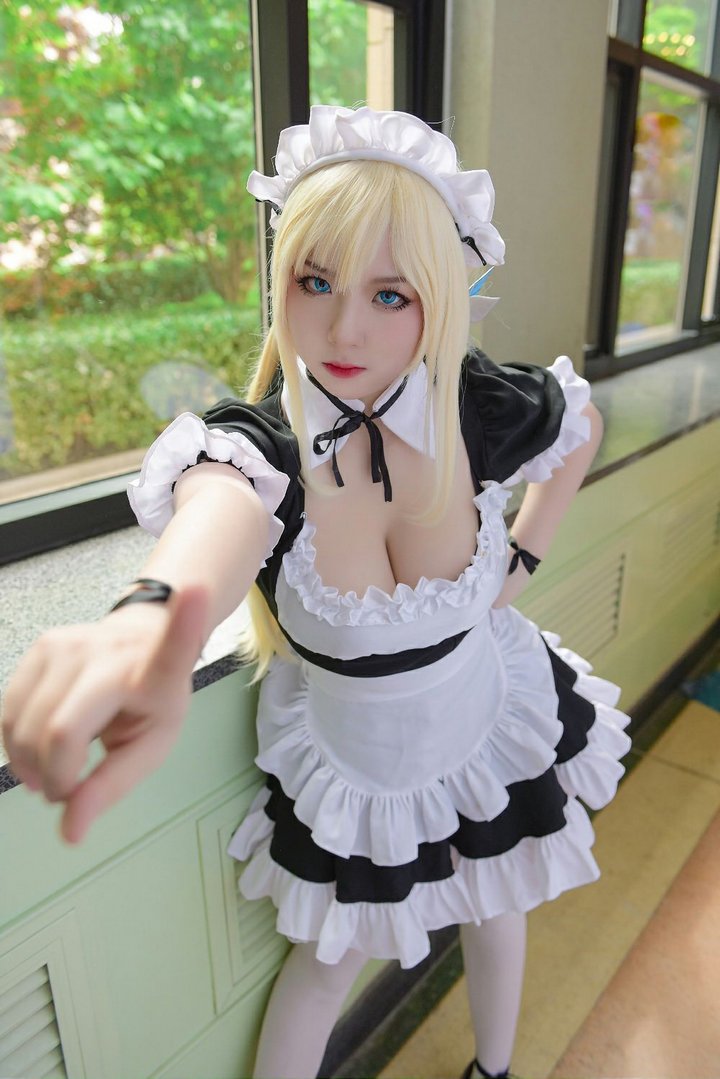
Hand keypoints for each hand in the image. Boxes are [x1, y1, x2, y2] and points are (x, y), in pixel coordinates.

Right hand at [1, 586, 207, 843]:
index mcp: (156, 670)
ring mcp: (67, 643)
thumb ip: (111, 788)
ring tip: (56, 773)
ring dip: (29, 766)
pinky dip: (16, 745)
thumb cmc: (153, 699)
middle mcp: (107, 652)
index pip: (173, 647)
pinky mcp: (39, 646)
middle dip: (54, 778)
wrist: (140, 638)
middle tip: (70, 792)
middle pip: (55, 732)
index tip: (198, 591)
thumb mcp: (151, 746)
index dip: (186, 622)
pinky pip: (8, 711)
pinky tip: (38, 751)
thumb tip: (69, 832)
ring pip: (23, 725)